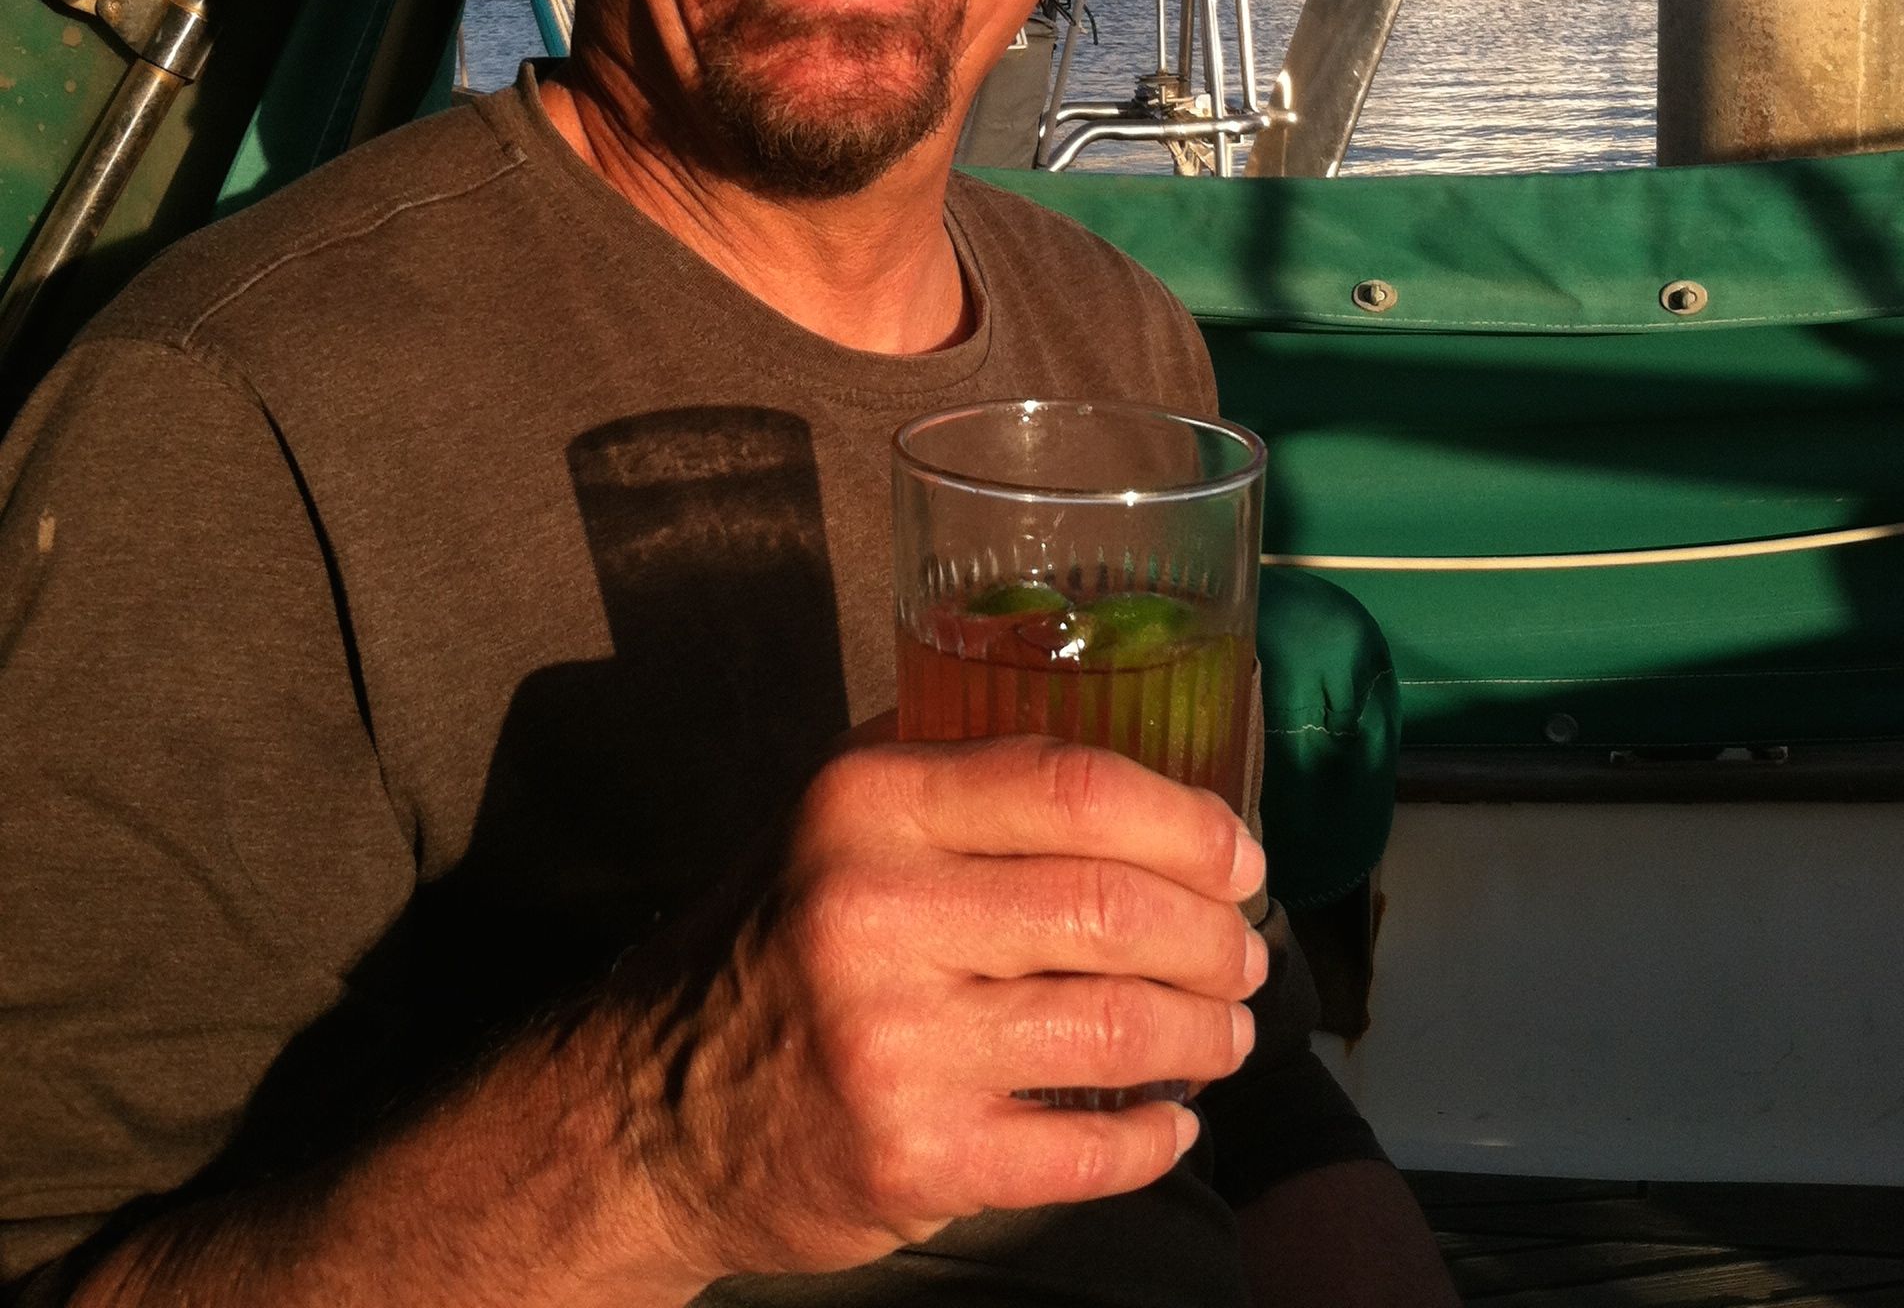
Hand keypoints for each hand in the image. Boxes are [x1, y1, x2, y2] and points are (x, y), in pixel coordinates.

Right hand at [607, 737, 1269, 1289]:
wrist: (653, 1109)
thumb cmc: (779, 937)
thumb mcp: (838, 815)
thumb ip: (960, 770)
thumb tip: (1135, 749)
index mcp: (872, 803)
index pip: (1074, 785)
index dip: (1186, 822)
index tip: (1239, 854)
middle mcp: (877, 911)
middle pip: (1115, 909)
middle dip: (1216, 936)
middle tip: (1246, 953)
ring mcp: (895, 1043)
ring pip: (1119, 1027)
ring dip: (1206, 1033)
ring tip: (1227, 1032)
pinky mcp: (914, 1158)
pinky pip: (1085, 1148)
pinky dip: (1153, 1138)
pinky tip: (1170, 1122)